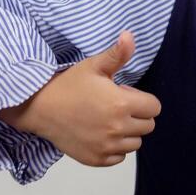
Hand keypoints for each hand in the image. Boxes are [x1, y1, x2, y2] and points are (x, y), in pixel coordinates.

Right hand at [0, 31, 161, 166]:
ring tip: (107, 120)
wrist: (40, 108)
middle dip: (137, 115)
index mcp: (122, 104)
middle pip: (148, 126)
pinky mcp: (96, 159)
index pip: (155, 108)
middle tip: (115, 107)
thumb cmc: (69, 84)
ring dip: (127, 133)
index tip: (124, 95)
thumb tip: (130, 35)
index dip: (142, 99)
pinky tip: (100, 134)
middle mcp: (117, 129)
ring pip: (135, 143)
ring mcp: (107, 147)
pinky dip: (114, 148)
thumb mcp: (94, 65)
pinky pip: (120, 157)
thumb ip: (117, 54)